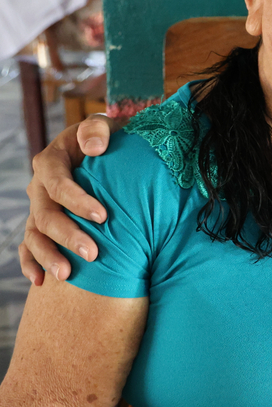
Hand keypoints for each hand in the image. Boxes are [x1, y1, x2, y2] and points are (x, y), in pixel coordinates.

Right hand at [19, 114, 120, 284]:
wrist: (105, 149)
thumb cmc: (108, 137)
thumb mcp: (104, 125)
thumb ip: (97, 129)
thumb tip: (95, 147)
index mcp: (52, 161)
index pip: (59, 184)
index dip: (78, 201)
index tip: (104, 216)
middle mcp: (40, 186)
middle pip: (46, 215)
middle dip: (68, 236)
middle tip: (93, 254)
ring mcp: (38, 207)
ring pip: (35, 235)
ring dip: (48, 255)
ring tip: (67, 275)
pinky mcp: (41, 223)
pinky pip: (28, 246)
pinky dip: (31, 263)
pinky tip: (41, 281)